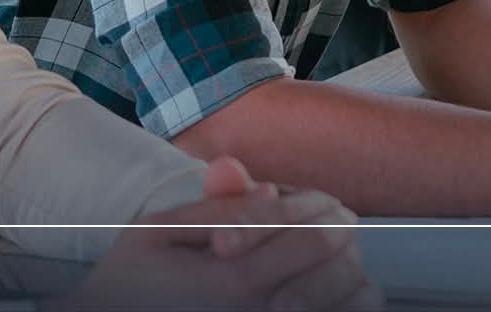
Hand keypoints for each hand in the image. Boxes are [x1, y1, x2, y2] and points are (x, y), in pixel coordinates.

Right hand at [60, 158, 381, 311]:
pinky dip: (346, 304)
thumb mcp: (160, 231)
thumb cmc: (134, 283)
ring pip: (356, 303)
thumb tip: (270, 190)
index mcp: (235, 282)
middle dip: (338, 236)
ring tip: (324, 260)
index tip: (320, 201)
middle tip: (328, 223)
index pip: (316, 238)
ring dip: (348, 273)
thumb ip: (218, 207)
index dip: (322, 208)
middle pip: (343, 270)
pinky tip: (324, 293)